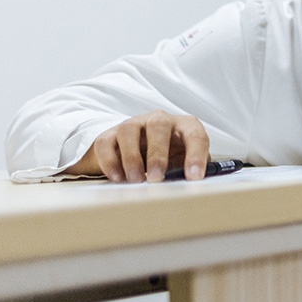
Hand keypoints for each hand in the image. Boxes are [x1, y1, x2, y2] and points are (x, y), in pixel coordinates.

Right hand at [63, 110, 209, 182]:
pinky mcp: (109, 135)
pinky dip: (110, 161)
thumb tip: (193, 182)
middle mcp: (158, 119)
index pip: (194, 133)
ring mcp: (132, 124)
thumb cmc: (169, 156)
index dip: (196, 155)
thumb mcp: (183, 161)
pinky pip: (105, 143)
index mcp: (183, 125)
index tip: (194, 177)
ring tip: (136, 180)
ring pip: (129, 131)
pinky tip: (117, 178)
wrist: (139, 149)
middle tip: (156, 178)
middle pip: (159, 125)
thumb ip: (189, 168)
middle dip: (158, 153)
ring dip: (132, 158)